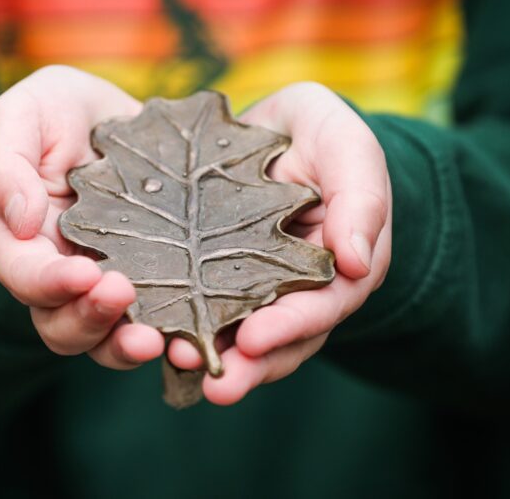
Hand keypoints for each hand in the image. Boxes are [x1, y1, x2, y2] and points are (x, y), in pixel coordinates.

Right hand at [0, 65, 164, 368]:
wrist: (113, 116)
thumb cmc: (55, 112)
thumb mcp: (21, 116)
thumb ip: (4, 164)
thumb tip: (22, 221)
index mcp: (22, 241)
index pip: (25, 276)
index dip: (50, 283)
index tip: (83, 272)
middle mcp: (62, 276)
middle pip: (64, 325)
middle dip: (92, 320)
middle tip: (124, 296)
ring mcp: (109, 283)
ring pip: (109, 338)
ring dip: (131, 345)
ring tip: (165, 340)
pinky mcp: (155, 282)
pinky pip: (162, 319)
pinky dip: (178, 332)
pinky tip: (206, 326)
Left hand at [167, 82, 392, 404]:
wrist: (271, 125)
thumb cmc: (319, 133)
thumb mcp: (347, 147)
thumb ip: (361, 197)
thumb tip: (356, 262)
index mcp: (337, 265)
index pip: (323, 305)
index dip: (291, 326)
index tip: (255, 340)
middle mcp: (294, 286)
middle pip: (278, 338)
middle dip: (248, 364)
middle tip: (217, 385)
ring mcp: (250, 285)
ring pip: (235, 333)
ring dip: (209, 355)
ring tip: (176, 363)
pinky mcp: (209, 274)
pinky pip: (196, 304)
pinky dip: (177, 320)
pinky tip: (149, 332)